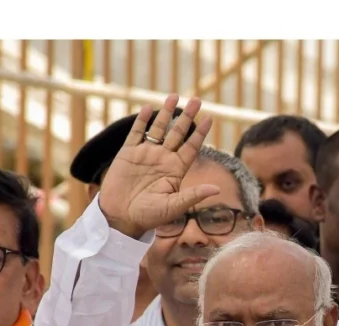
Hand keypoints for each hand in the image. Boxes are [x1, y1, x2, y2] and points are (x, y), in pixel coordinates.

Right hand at [97, 94, 219, 238]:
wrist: (121, 217)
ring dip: (166, 113)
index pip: (191, 147)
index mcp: (176, 170)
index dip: (200, 133)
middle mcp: (163, 159)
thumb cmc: (149, 216)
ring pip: (159, 129)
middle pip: (178, 133)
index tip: (210, 118)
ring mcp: (146, 155)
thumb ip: (193, 195)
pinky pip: (136, 133)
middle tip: (197, 99)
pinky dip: (142, 121)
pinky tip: (148, 108)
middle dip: (187, 116)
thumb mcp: (174, 206)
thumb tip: (217, 189)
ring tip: (174, 96)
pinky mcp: (128, 154)